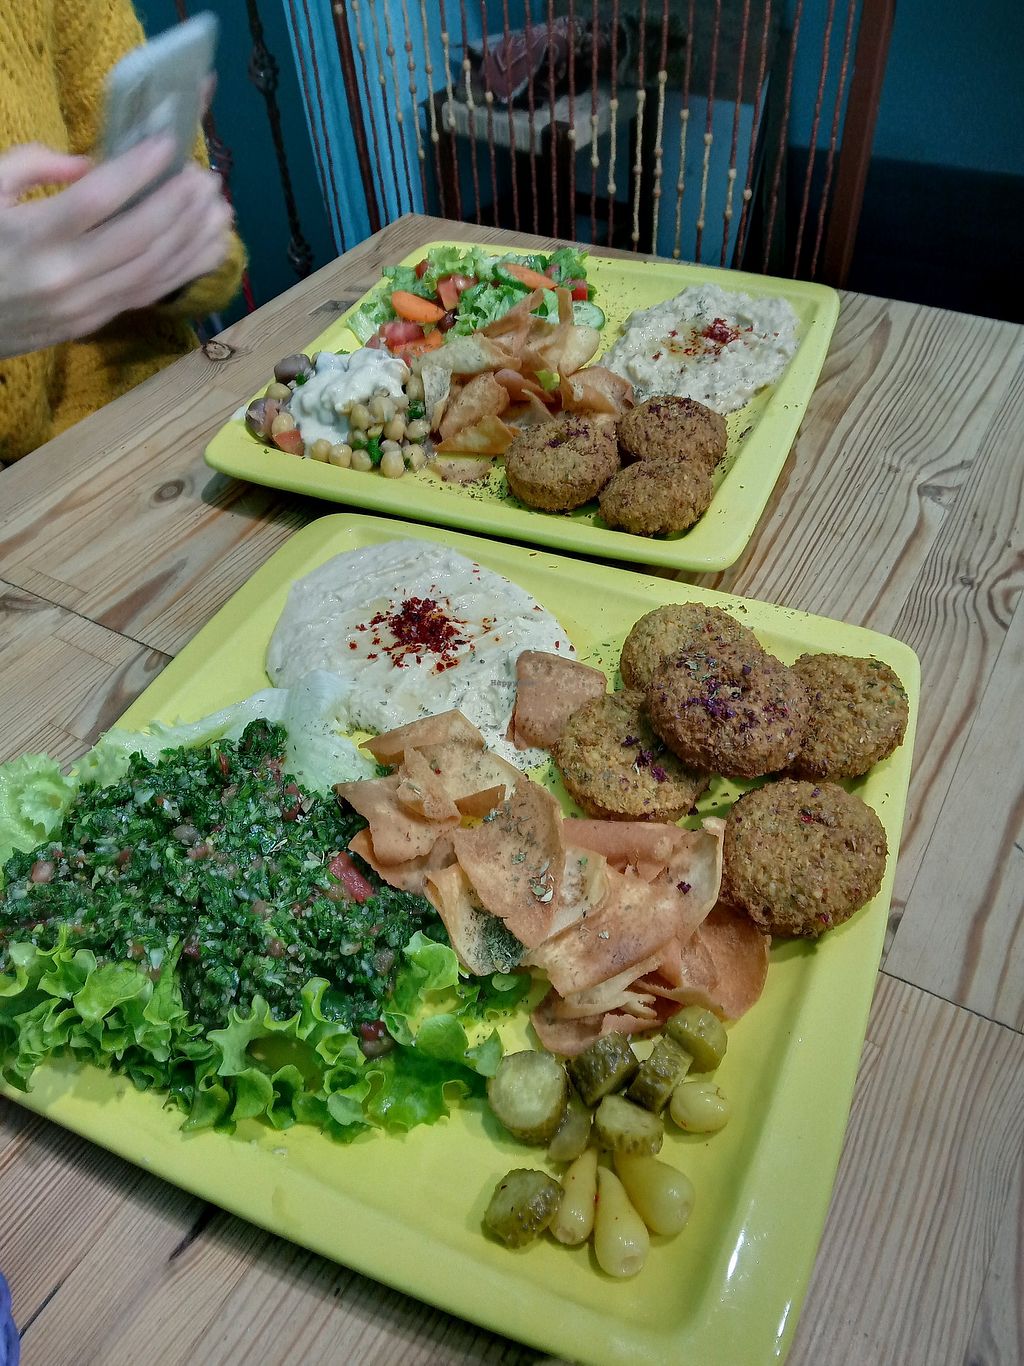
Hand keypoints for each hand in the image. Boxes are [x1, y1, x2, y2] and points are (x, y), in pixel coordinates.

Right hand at [0, 140, 232, 358]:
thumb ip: (30, 166)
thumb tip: (90, 165)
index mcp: (31, 236)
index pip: (97, 200)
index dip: (138, 171)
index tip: (169, 145)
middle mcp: (64, 276)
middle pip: (138, 238)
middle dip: (180, 205)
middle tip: (207, 177)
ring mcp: (83, 306)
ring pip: (153, 271)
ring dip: (193, 238)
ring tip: (221, 208)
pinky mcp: (94, 323)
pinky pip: (149, 294)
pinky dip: (185, 269)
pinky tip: (211, 247)